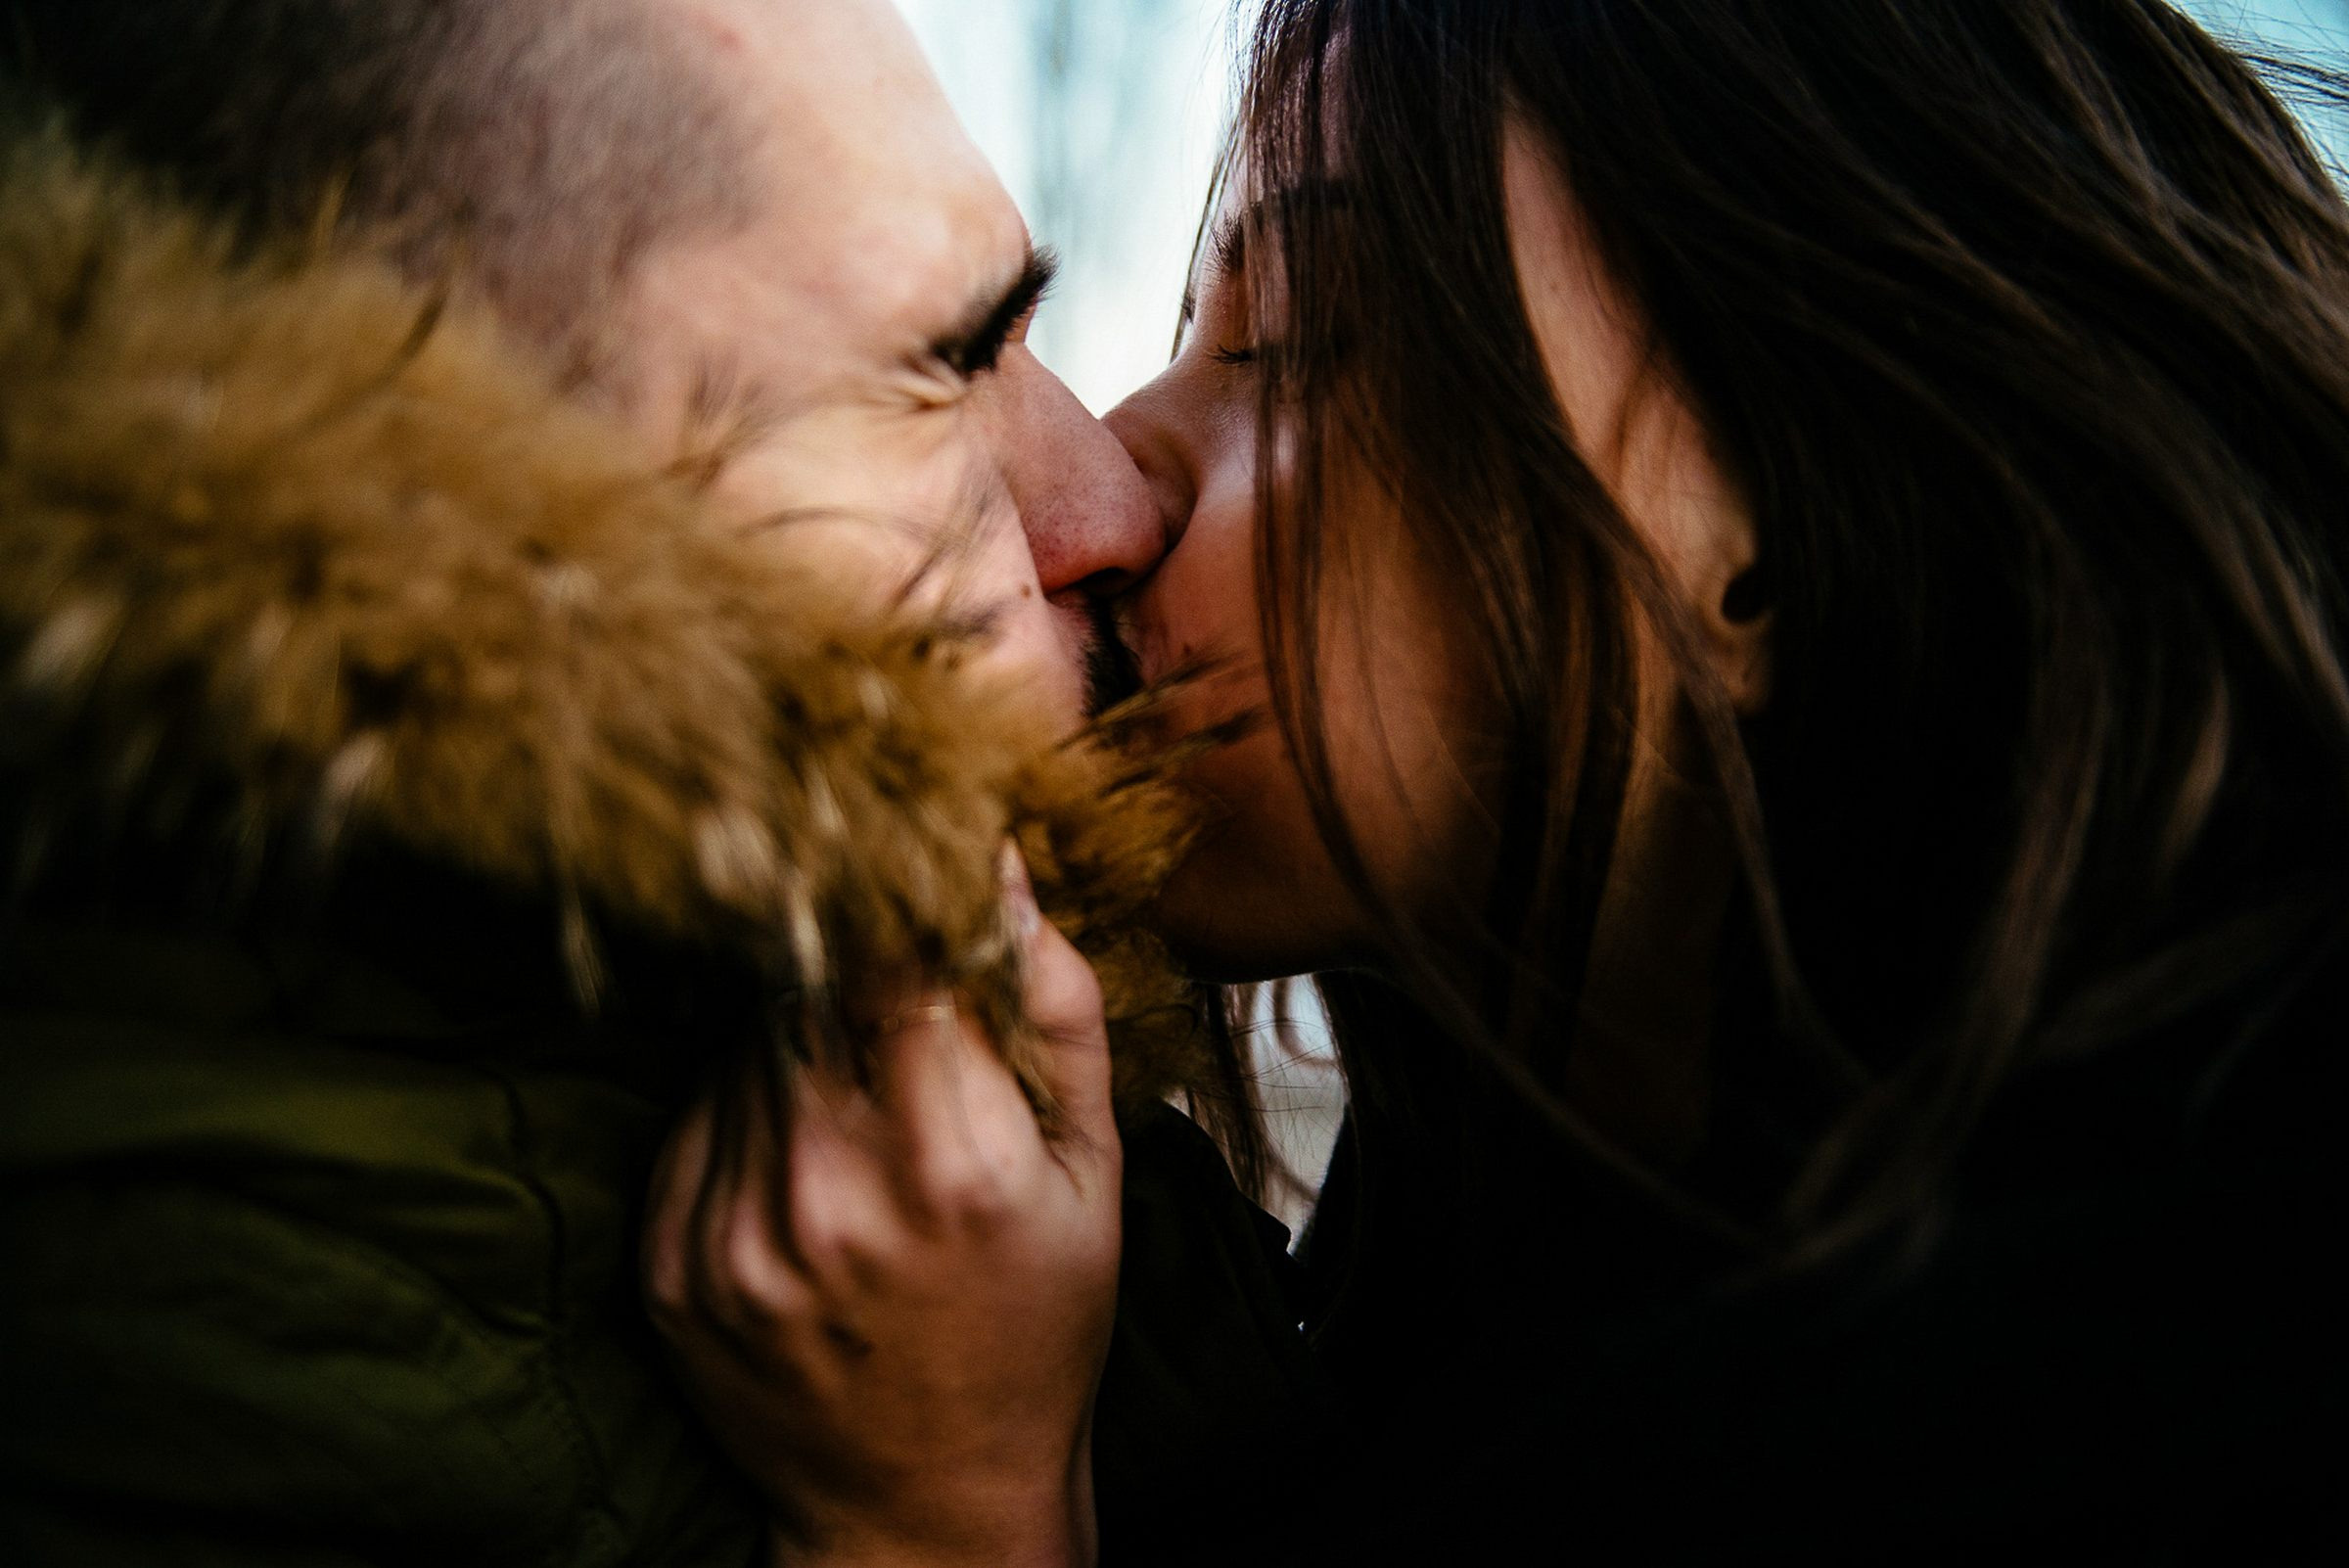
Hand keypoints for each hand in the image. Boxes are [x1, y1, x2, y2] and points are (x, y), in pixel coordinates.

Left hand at [644, 853, 1120, 1567]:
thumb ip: (1056, 1013)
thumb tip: (1001, 870)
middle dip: (853, 974)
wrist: (928, 1501)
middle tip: (897, 1015)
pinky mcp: (666, 1265)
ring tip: (863, 1115)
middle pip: (807, 986)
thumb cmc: (1034, 1328)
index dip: (902, 902)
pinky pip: (695, 1114)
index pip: (891, 954)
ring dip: (800, 1041)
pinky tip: (807, 1170)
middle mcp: (825, 1194)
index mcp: (950, 1165)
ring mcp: (731, 1235)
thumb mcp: (1093, 1174)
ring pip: (744, 1044)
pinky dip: (749, 1111)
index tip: (915, 885)